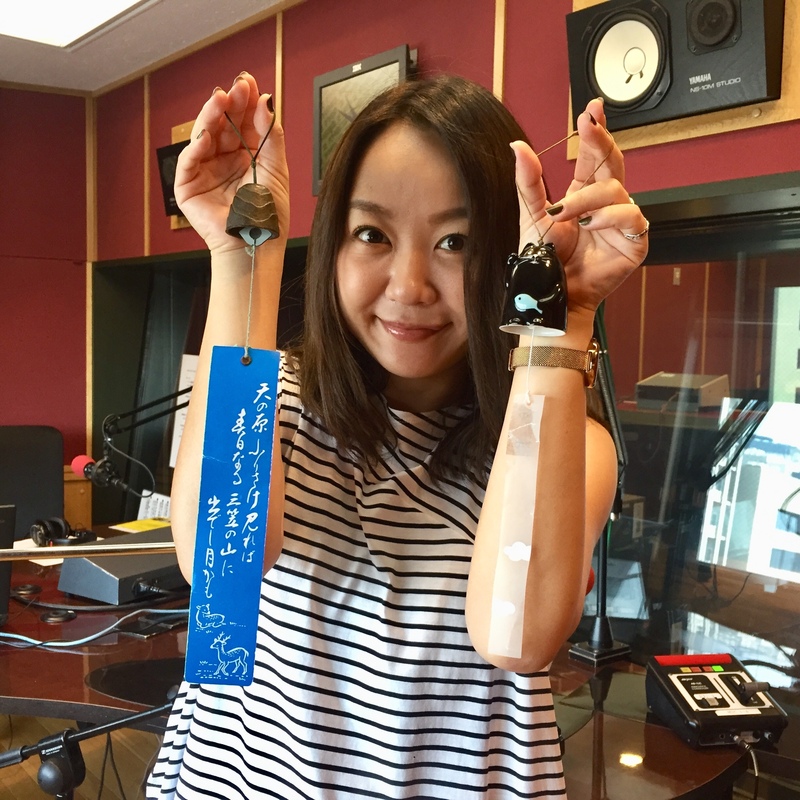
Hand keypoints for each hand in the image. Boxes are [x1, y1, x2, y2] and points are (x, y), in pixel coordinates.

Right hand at [174, 72, 289, 253]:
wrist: (257, 244)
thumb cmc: (269, 214)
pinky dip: (196, 146)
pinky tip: (207, 134)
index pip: (243, 122)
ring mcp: (205, 171)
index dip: (245, 103)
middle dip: (229, 104)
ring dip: (211, 116)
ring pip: (204, 136)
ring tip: (220, 100)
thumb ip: (271, 135)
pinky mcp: (188, 186)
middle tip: (237, 87)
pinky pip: (189, 161)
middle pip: (223, 125)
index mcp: (246, 155)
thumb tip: (266, 101)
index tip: (249, 83)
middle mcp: (224, 160)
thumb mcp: (276, 169)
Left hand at [512, 99, 646, 325]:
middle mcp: (605, 205)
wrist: (550, 297)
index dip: (595, 132)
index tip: (591, 109)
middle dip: (601, 142)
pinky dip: (611, 217)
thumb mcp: (530, 216)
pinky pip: (632, 218)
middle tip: (589, 127)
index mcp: (583, 194)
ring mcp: (621, 223)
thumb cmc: (544, 261)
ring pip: (616, 191)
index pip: (594, 156)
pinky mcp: (633, 244)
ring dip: (589, 197)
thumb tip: (518, 146)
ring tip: (567, 212)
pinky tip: (592, 224)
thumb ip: (528, 182)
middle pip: (612, 164)